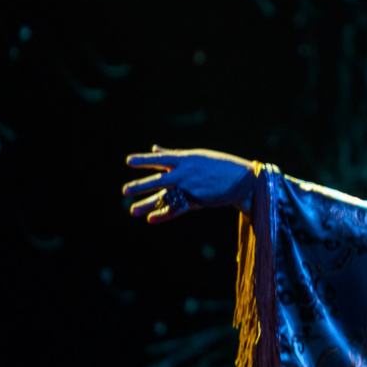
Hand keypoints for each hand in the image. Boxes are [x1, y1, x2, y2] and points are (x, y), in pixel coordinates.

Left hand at [122, 146, 256, 222]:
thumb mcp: (195, 156)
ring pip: (164, 197)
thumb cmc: (218, 165)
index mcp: (185, 159)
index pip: (160, 159)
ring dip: (147, 204)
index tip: (128, 161)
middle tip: (125, 190)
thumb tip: (154, 148)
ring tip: (133, 211)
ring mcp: (190, 188)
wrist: (241, 180)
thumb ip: (172, 154)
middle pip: (158, 180)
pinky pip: (176, 208)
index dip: (144, 160)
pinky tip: (151, 219)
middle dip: (141, 185)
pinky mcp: (196, 201)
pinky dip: (163, 214)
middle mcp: (185, 173)